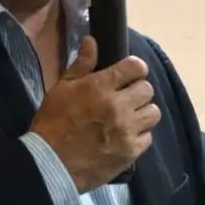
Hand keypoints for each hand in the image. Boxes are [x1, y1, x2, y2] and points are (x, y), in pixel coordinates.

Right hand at [30, 36, 159, 192]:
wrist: (51, 164)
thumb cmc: (53, 123)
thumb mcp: (61, 89)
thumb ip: (81, 64)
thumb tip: (92, 41)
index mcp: (100, 86)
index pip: (135, 67)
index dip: (133, 68)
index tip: (127, 74)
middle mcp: (119, 106)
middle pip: (147, 89)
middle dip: (137, 90)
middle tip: (125, 98)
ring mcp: (127, 130)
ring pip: (153, 112)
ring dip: (142, 112)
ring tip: (130, 117)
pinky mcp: (131, 151)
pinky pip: (148, 137)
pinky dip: (139, 135)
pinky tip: (126, 136)